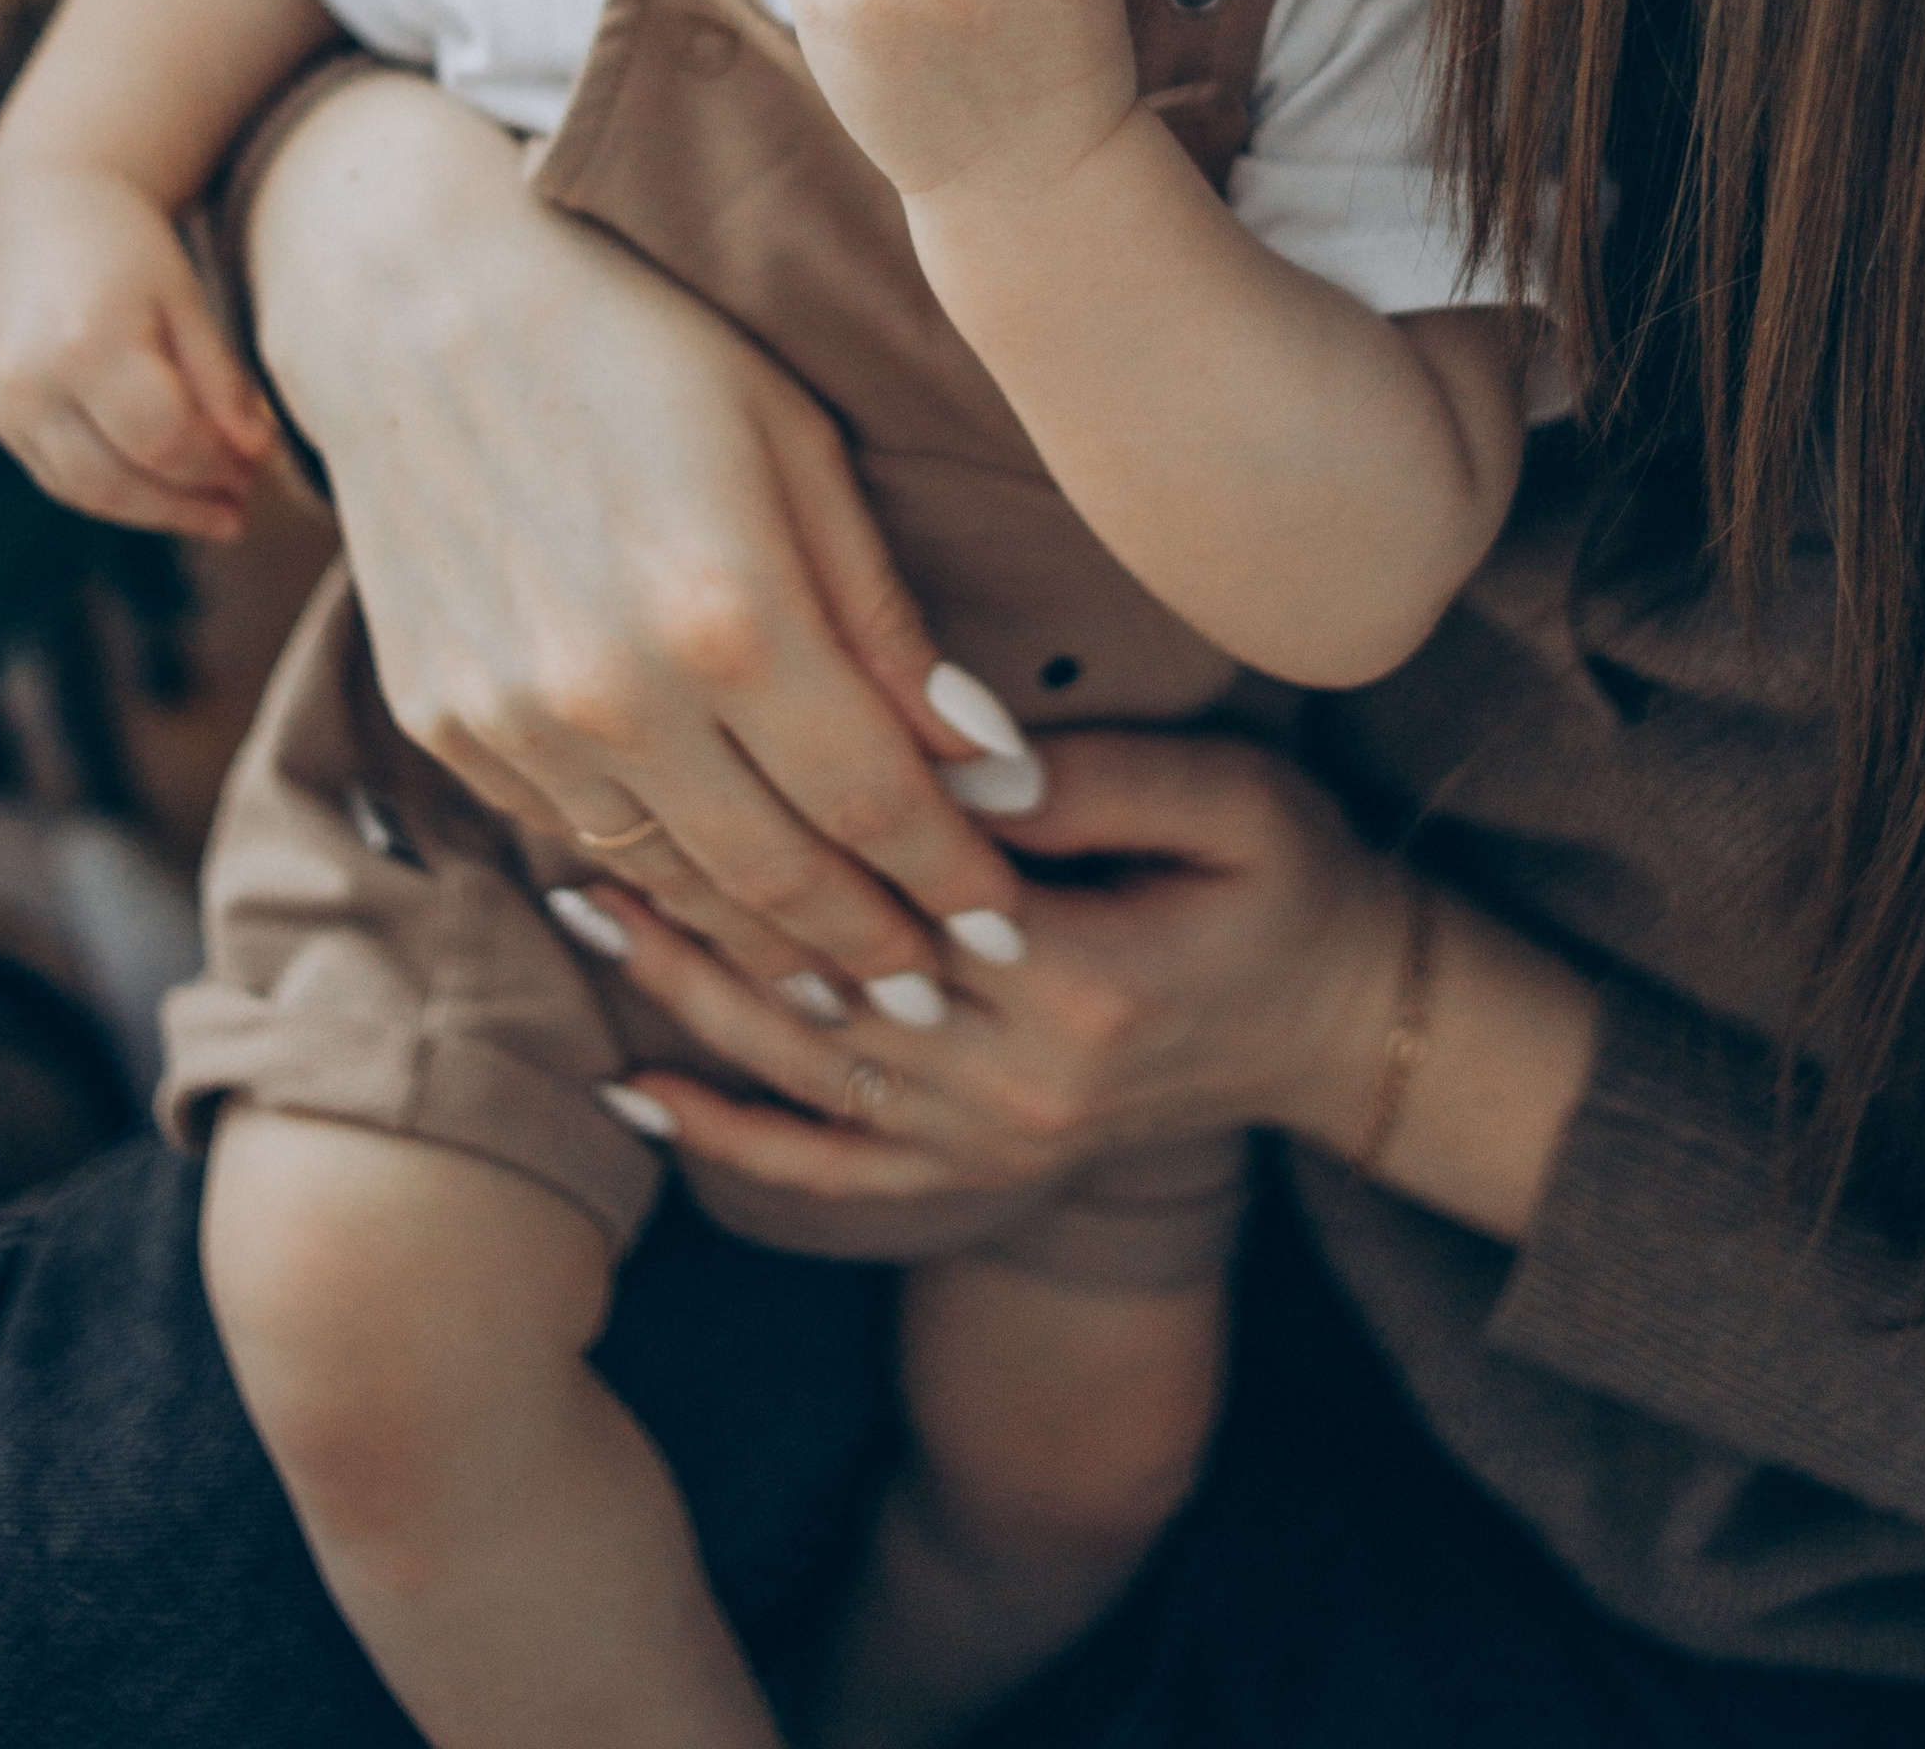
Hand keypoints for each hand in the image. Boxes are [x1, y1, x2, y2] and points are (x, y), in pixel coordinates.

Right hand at [0, 161, 278, 538]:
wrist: (49, 208)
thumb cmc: (131, 248)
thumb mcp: (187, 301)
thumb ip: (220, 381)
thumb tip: (258, 456)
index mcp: (89, 342)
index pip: (164, 440)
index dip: (216, 466)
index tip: (259, 469)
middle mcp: (34, 381)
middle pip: (119, 481)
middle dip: (186, 503)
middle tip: (240, 509)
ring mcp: (6, 402)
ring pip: (85, 492)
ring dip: (152, 511)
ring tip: (211, 508)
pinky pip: (59, 476)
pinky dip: (114, 492)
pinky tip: (160, 487)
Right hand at [243, 67, 1052, 1009]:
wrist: (414, 306)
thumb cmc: (642, 345)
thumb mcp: (797, 444)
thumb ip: (882, 616)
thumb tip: (984, 755)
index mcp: (729, 614)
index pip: (875, 804)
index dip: (953, 876)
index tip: (1008, 915)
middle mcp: (614, 695)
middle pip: (778, 879)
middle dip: (874, 946)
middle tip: (943, 985)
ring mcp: (514, 723)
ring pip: (673, 884)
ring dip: (768, 937)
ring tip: (845, 962)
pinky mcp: (445, 727)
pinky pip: (577, 838)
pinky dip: (658, 878)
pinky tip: (716, 884)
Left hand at [563, 733, 1407, 1204]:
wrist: (1346, 1025)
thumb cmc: (1292, 878)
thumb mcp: (1229, 795)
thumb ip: (1091, 778)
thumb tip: (947, 760)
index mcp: (1082, 976)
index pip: (898, 893)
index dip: (786, 827)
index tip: (682, 751)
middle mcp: (1022, 1081)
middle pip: (821, 992)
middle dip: (694, 913)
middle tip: (577, 829)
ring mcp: (997, 1142)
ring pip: (806, 1078)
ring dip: (686, 1003)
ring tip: (586, 915)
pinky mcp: (983, 1168)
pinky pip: (835, 1172)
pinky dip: (732, 1144)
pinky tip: (640, 1100)